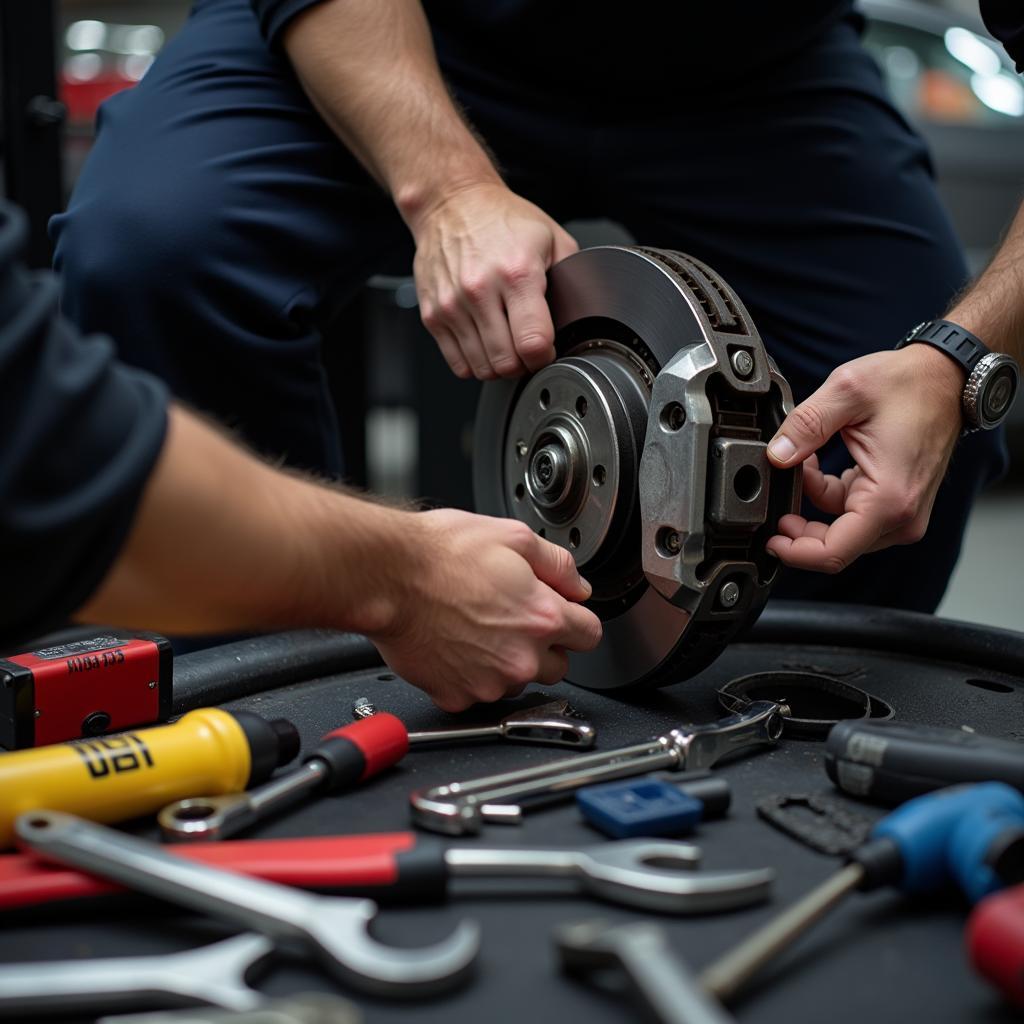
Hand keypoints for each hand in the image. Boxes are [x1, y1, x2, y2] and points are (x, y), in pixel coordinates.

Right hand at [369, 508, 602, 710]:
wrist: (388, 577)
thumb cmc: (440, 555)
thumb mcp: (512, 536)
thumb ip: (557, 564)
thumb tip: (578, 585)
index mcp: (543, 617)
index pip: (590, 634)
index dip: (574, 620)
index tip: (559, 613)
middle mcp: (521, 657)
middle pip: (558, 666)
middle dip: (543, 645)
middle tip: (511, 618)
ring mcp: (489, 682)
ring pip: (517, 682)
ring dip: (507, 662)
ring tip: (476, 627)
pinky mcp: (457, 696)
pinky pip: (477, 693)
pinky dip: (469, 675)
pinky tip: (454, 644)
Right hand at [406, 182, 577, 379]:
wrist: (451, 204)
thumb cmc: (501, 220)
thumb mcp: (551, 237)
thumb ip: (570, 278)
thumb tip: (580, 316)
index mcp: (516, 273)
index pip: (533, 343)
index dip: (545, 355)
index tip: (547, 348)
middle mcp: (480, 290)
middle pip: (507, 362)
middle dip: (523, 364)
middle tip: (526, 348)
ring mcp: (452, 305)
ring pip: (481, 368)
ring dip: (499, 366)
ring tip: (505, 343)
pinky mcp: (432, 314)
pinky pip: (457, 364)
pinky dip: (474, 363)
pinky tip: (484, 344)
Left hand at [764, 345, 963, 572]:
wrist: (946, 377)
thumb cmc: (911, 383)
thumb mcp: (846, 391)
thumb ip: (805, 425)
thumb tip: (776, 456)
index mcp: (890, 499)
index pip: (833, 553)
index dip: (794, 552)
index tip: (771, 538)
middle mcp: (902, 515)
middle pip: (834, 545)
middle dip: (799, 522)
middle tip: (781, 486)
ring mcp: (902, 512)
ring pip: (839, 527)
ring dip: (812, 499)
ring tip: (804, 460)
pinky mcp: (896, 503)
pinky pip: (849, 511)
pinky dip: (828, 492)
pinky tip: (818, 464)